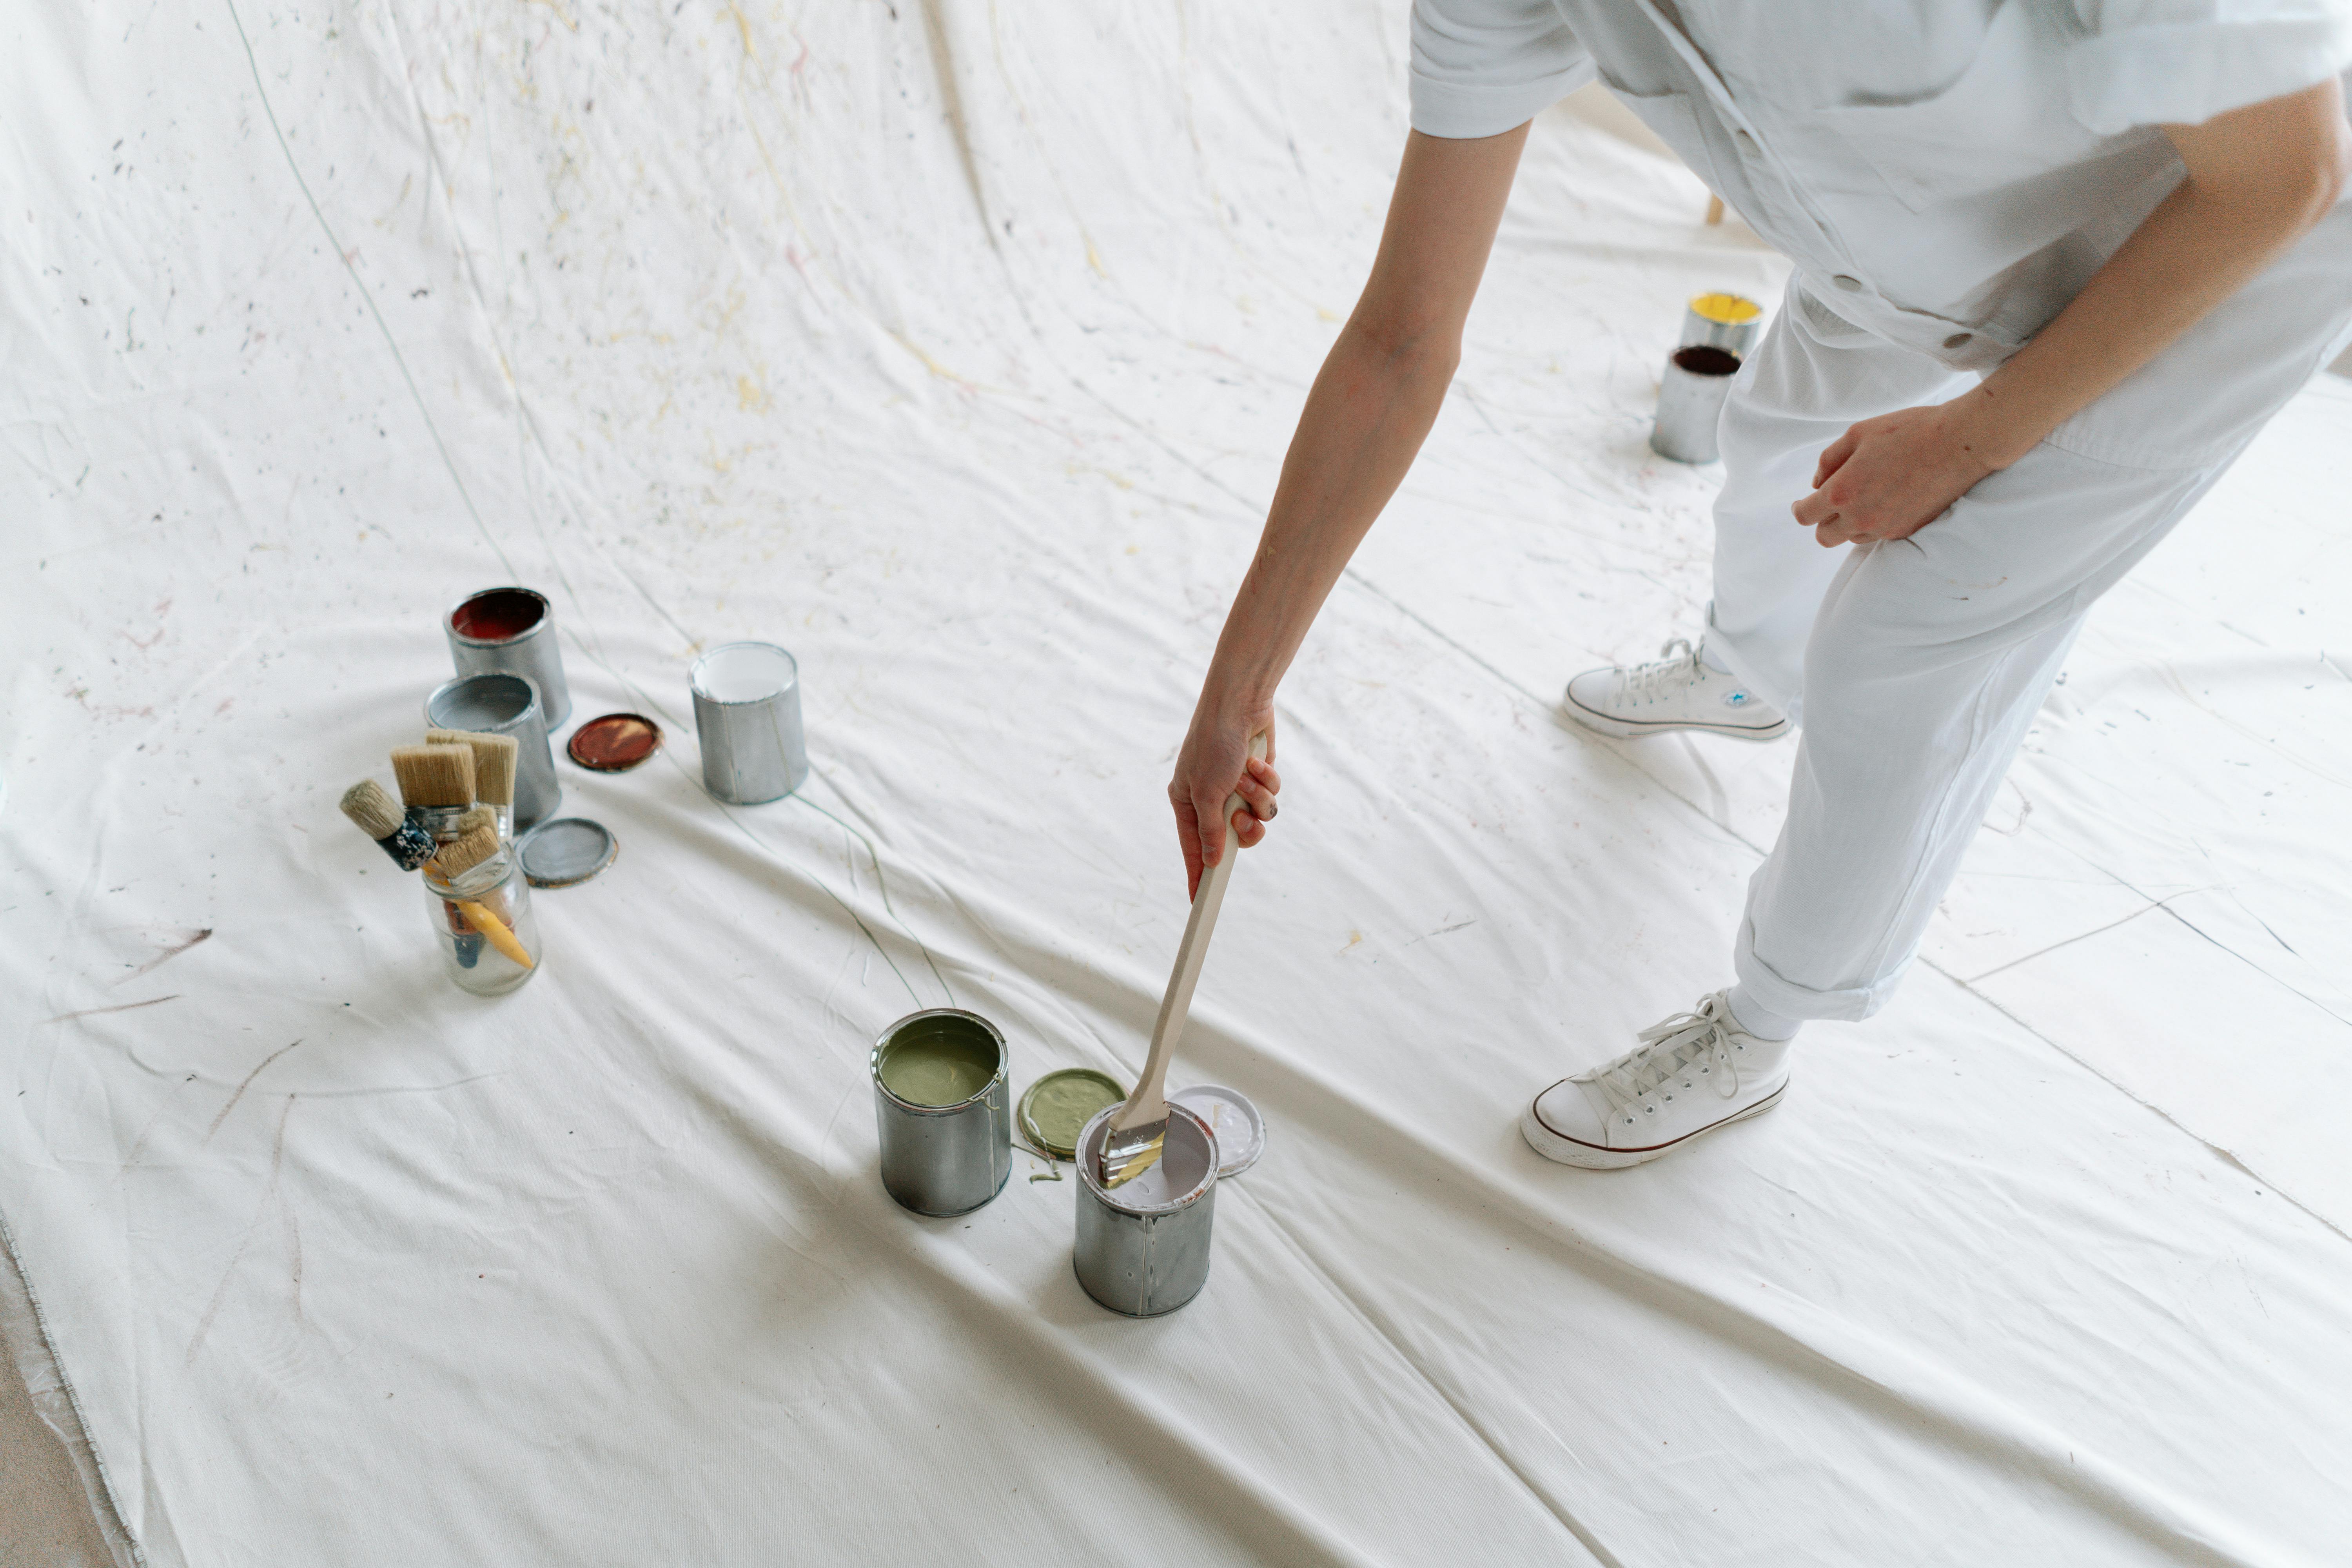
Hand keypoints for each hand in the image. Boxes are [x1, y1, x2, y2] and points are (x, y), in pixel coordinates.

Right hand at [1169, 699, 1281, 898]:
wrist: (1241, 703)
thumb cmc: (1214, 743)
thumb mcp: (1207, 792)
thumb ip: (1211, 831)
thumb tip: (1214, 861)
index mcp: (1187, 802)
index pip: (1194, 849)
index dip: (1199, 875)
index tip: (1200, 903)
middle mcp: (1212, 799)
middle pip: (1234, 839)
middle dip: (1244, 827)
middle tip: (1243, 817)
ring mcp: (1236, 789)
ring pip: (1257, 818)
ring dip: (1257, 798)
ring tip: (1248, 776)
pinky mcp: (1259, 778)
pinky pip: (1270, 797)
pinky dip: (1267, 781)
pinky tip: (1258, 761)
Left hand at [1790, 399, 2005, 547]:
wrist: (1960, 443)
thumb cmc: (1909, 431)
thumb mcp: (1858, 433)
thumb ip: (1829, 460)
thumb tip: (1817, 483)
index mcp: (1842, 492)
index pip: (1806, 516)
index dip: (1799, 509)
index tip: (1801, 503)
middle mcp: (1861, 517)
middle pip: (1824, 536)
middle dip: (1822, 521)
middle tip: (1830, 503)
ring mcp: (1885, 528)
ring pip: (1851, 538)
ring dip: (1849, 523)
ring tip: (1865, 496)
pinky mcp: (1908, 531)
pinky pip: (1878, 536)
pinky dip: (1873, 524)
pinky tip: (1884, 502)